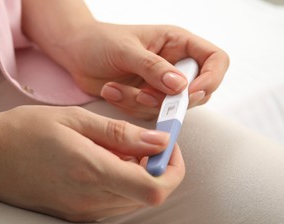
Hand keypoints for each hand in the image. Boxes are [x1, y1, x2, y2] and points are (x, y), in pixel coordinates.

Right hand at [0, 106, 184, 221]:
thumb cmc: (24, 131)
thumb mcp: (73, 119)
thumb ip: (120, 133)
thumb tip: (159, 142)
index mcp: (92, 171)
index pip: (155, 188)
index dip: (173, 169)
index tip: (168, 147)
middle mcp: (90, 199)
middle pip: (148, 196)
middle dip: (157, 170)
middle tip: (141, 143)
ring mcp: (81, 211)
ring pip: (131, 201)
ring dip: (138, 176)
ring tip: (116, 150)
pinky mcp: (73, 214)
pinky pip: (112, 204)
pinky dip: (119, 184)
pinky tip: (100, 163)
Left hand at [59, 23, 228, 118]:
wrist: (76, 53)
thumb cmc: (100, 41)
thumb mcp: (126, 50)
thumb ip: (153, 68)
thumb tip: (181, 86)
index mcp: (177, 43)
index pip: (216, 60)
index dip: (211, 79)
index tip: (190, 93)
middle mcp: (174, 65)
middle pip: (197, 92)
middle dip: (169, 100)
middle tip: (142, 95)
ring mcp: (160, 85)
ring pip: (170, 108)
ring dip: (141, 104)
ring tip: (115, 88)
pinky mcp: (145, 99)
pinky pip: (147, 114)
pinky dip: (128, 107)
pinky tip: (111, 91)